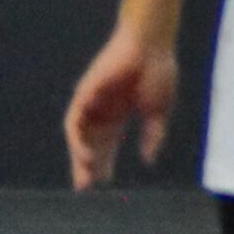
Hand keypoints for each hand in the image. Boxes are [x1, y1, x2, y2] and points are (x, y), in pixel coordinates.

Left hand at [63, 25, 178, 190]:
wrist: (151, 45)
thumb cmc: (157, 71)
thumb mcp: (158, 112)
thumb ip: (152, 135)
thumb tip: (148, 160)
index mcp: (119, 112)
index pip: (107, 144)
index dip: (105, 163)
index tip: (104, 183)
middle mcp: (102, 108)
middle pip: (90, 142)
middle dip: (87, 165)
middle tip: (85, 188)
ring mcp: (92, 99)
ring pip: (79, 134)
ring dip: (80, 156)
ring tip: (86, 177)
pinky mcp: (85, 91)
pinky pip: (75, 119)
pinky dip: (78, 139)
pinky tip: (86, 155)